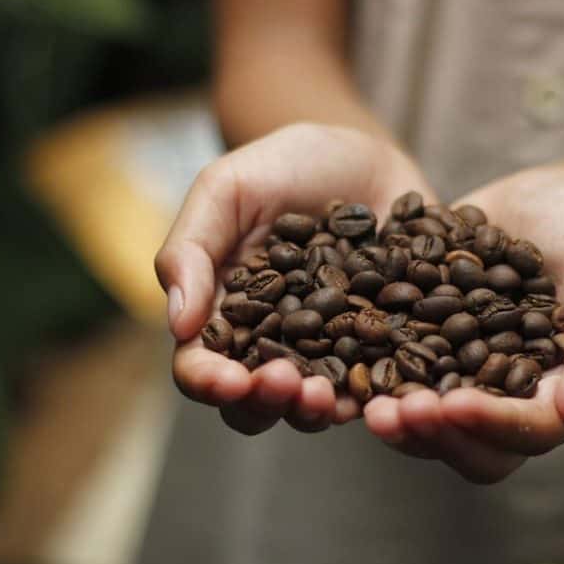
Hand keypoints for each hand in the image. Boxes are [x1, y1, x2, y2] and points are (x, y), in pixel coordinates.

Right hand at [155, 123, 437, 434]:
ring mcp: (329, 352)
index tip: (227, 380)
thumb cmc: (281, 167)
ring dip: (318, 410)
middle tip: (285, 383)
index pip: (202, 365)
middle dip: (266, 403)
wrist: (360, 153)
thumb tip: (178, 325)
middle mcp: (273, 345)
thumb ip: (192, 249)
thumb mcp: (226, 190)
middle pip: (257, 401)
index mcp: (223, 316)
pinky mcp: (382, 346)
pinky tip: (385, 395)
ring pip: (315, 405)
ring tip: (330, 396)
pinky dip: (380, 398)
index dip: (208, 382)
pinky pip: (380, 384)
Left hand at [364, 168, 563, 482]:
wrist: (545, 197)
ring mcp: (469, 380)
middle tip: (392, 413)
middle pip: (479, 449)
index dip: (495, 425)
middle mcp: (516, 399)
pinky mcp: (431, 352)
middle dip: (436, 436)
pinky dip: (375, 380)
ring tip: (365, 404)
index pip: (535, 429)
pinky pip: (401, 380)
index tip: (453, 406)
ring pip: (435, 427)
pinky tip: (344, 362)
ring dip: (400, 422)